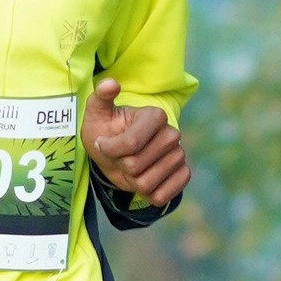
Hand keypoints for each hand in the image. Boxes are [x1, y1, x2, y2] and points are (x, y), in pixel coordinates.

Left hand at [81, 75, 188, 208]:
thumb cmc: (106, 131)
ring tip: (131, 169)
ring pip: (146, 183)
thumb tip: (110, 83)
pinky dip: (147, 195)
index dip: (110, 150)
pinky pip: (163, 196)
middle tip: (119, 157)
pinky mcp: (183, 175)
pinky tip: (144, 181)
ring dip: (131, 181)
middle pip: (135, 165)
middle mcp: (172, 134)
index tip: (102, 143)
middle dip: (120, 166)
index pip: (129, 144)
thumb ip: (101, 97)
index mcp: (155, 116)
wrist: (118, 154)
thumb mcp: (97, 113)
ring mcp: (179, 155)